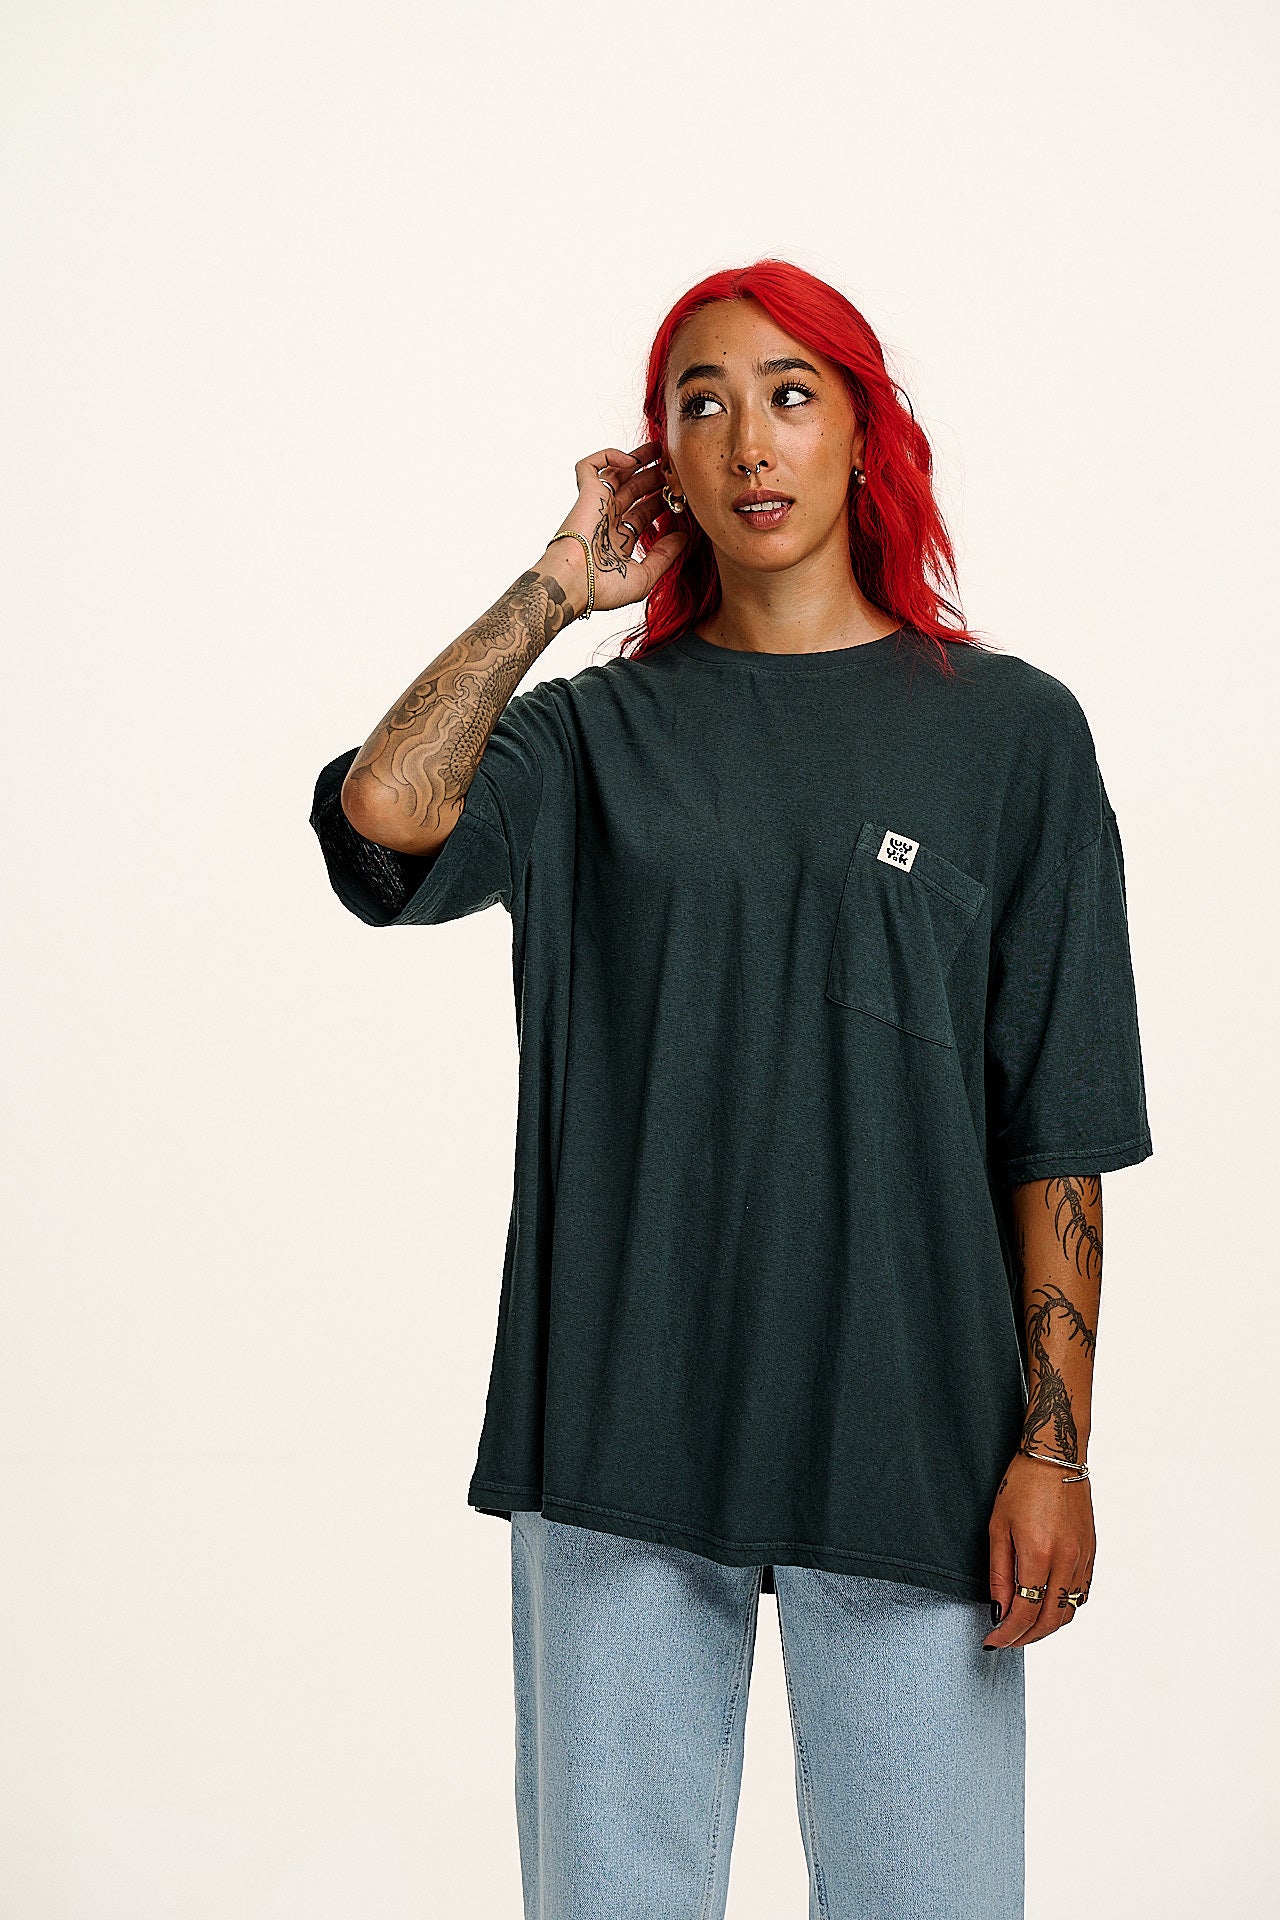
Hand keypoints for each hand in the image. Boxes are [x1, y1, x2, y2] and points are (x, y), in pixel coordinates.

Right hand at [545, 441, 687, 616]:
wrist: (574, 583)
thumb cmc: (603, 588)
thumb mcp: (644, 577)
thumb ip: (665, 556)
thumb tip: (684, 536)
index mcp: (617, 541)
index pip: (642, 514)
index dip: (661, 503)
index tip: (681, 497)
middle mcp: (606, 521)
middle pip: (633, 491)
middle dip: (654, 478)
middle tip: (674, 468)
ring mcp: (596, 506)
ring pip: (616, 473)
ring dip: (638, 460)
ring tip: (661, 449)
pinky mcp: (585, 493)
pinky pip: (590, 465)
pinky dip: (609, 456)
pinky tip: (631, 462)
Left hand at [984, 1449, 1095, 1647]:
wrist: (1055, 1458)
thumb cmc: (1020, 1486)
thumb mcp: (998, 1528)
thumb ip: (999, 1574)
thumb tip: (999, 1610)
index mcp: (1039, 1555)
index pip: (1025, 1613)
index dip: (1007, 1634)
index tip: (991, 1642)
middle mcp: (1066, 1562)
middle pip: (1050, 1620)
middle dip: (1025, 1637)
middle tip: (1005, 1640)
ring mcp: (1083, 1559)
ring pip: (1068, 1611)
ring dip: (1046, 1626)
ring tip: (1024, 1627)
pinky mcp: (1092, 1553)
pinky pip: (1081, 1594)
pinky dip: (1064, 1608)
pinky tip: (1047, 1605)